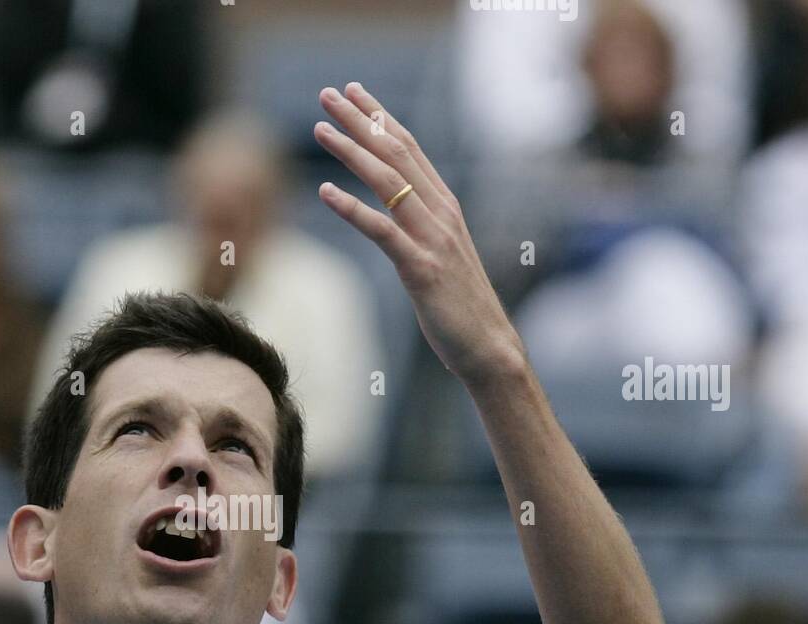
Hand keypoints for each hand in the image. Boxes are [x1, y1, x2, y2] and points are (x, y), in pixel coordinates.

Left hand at [314, 82, 525, 383]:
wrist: (488, 345)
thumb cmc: (460, 306)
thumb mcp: (441, 256)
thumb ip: (422, 228)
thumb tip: (398, 211)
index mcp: (445, 206)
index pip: (409, 149)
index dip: (379, 117)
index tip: (353, 93)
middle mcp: (441, 213)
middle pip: (395, 153)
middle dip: (360, 120)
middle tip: (328, 93)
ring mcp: (432, 238)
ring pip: (388, 182)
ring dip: (351, 151)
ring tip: (320, 129)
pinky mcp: (421, 268)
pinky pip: (382, 230)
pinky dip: (352, 208)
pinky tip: (325, 191)